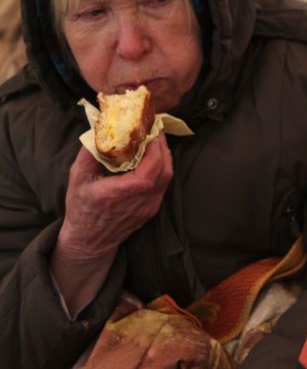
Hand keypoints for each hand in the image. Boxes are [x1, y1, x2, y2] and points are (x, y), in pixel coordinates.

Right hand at [58, 133, 173, 259]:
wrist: (89, 241)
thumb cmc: (81, 209)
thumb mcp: (78, 178)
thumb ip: (89, 154)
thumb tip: (98, 131)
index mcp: (124, 192)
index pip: (152, 165)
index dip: (156, 145)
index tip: (152, 128)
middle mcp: (142, 200)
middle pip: (165, 169)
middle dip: (162, 146)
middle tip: (154, 130)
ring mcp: (150, 206)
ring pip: (167, 177)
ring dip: (163, 157)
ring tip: (154, 141)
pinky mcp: (152, 209)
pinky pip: (163, 185)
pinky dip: (160, 169)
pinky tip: (151, 159)